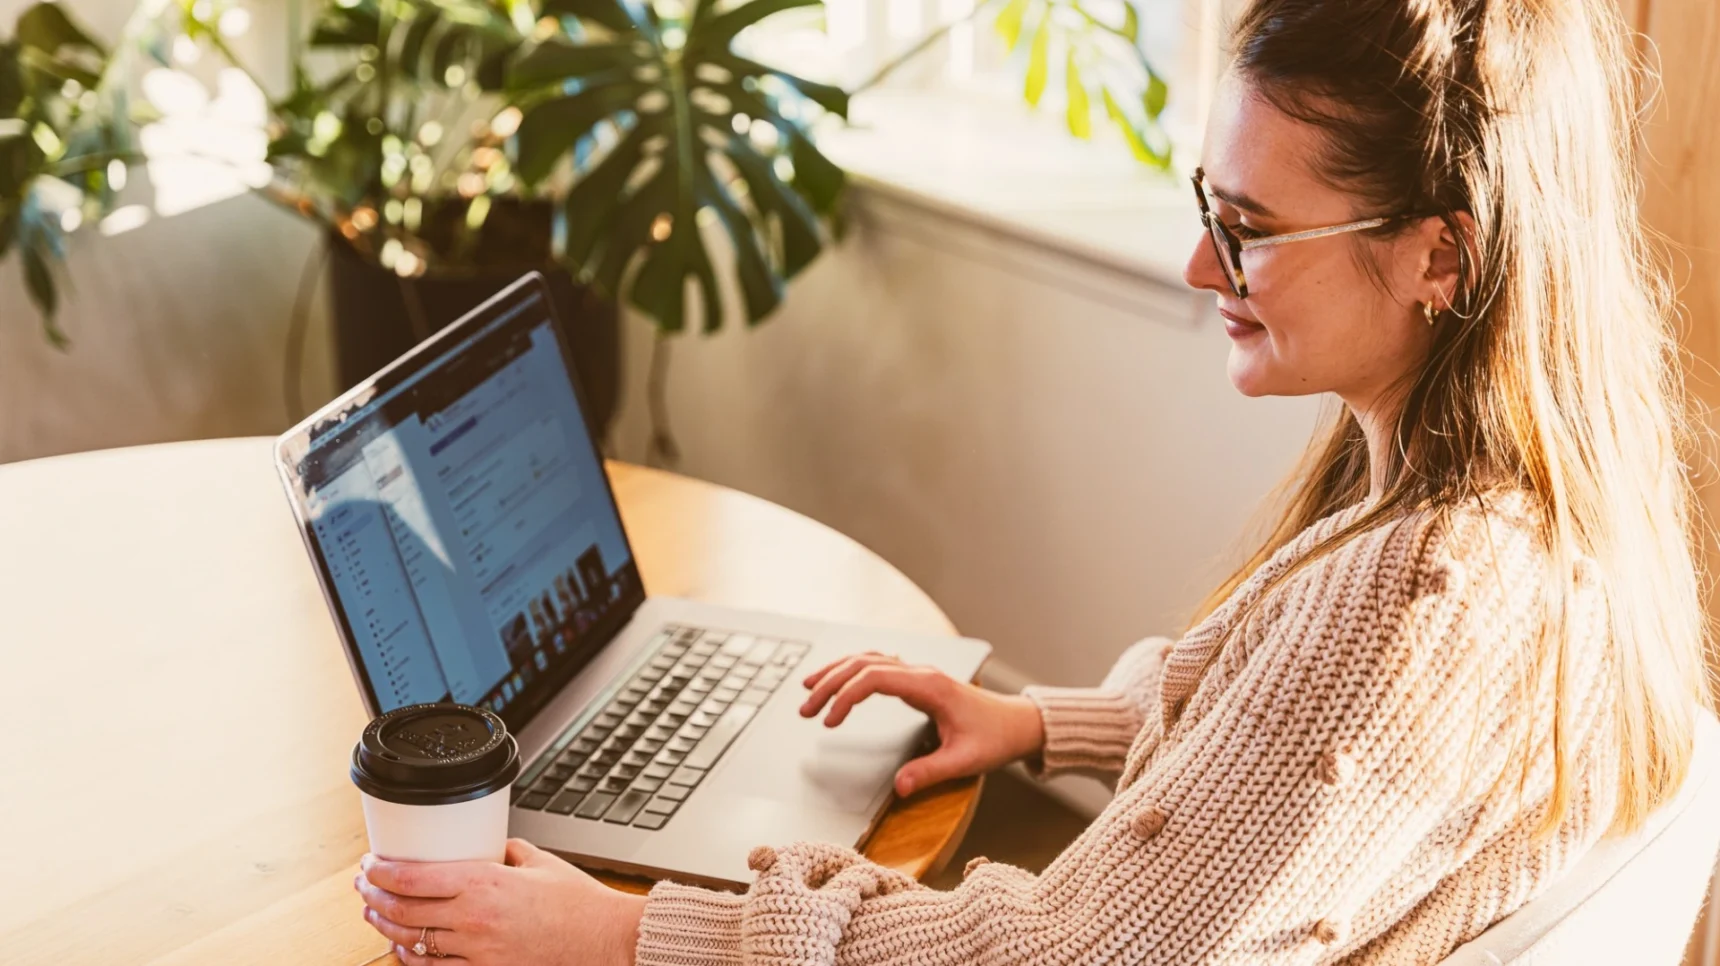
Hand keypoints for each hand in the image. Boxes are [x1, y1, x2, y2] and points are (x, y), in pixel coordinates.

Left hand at [355, 838, 647, 965]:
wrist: (601, 939)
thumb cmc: (576, 903)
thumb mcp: (538, 861)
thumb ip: (506, 850)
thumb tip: (487, 845)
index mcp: (485, 883)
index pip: (414, 878)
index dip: (382, 871)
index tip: (370, 864)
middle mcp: (474, 919)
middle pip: (403, 910)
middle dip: (374, 896)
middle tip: (364, 885)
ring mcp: (477, 951)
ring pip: (412, 942)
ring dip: (386, 926)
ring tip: (374, 913)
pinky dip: (412, 958)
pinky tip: (403, 947)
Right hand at [799, 651, 1045, 795]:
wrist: (1018, 724)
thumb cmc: (995, 739)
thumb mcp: (964, 761)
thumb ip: (930, 773)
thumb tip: (898, 787)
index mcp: (929, 686)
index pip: (874, 678)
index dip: (845, 696)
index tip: (829, 722)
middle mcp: (920, 673)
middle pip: (864, 663)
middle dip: (830, 682)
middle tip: (805, 708)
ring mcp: (919, 674)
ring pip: (869, 659)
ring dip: (837, 671)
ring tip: (809, 689)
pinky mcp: (918, 680)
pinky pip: (878, 665)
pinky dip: (853, 670)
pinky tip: (839, 681)